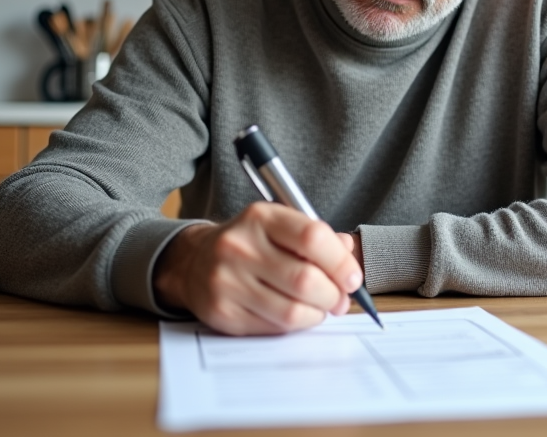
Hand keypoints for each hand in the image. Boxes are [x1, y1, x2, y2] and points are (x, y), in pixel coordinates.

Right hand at [154, 203, 363, 335]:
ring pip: (292, 310)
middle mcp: (239, 246)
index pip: (312, 237)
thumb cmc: (250, 243)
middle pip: (305, 279)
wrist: (194, 261)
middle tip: (341, 300)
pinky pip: (273, 328)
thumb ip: (317, 238)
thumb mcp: (280, 226)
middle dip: (334, 295)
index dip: (341, 262)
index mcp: (260, 217)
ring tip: (320, 308)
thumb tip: (349, 254)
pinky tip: (295, 314)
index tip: (353, 278)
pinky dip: (295, 325)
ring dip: (317, 314)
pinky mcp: (223, 312)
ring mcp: (227, 281)